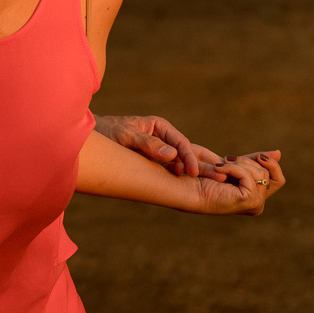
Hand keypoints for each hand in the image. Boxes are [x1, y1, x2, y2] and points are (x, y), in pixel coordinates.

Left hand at [93, 114, 221, 177]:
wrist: (91, 135)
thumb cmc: (106, 132)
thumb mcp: (125, 136)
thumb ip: (147, 144)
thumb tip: (171, 155)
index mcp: (159, 126)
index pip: (181, 143)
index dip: (189, 157)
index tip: (193, 172)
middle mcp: (163, 137)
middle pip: (187, 151)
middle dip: (203, 164)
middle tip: (222, 177)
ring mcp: (161, 149)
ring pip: (183, 161)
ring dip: (197, 171)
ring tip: (218, 182)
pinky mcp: (156, 160)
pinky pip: (173, 168)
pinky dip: (184, 175)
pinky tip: (196, 185)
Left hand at [194, 150, 284, 214]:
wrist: (187, 185)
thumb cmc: (206, 174)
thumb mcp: (236, 164)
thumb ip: (255, 161)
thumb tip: (279, 153)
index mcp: (255, 196)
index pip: (277, 178)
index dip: (270, 164)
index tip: (258, 156)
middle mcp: (257, 204)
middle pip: (271, 175)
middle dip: (249, 162)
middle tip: (227, 159)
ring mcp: (254, 205)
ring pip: (261, 174)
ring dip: (238, 164)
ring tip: (219, 166)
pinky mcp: (248, 201)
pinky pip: (249, 176)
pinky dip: (233, 168)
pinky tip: (218, 170)